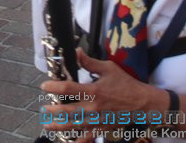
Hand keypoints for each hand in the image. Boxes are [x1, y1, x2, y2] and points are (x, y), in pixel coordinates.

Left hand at [40, 50, 162, 135]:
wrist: (142, 103)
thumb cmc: (126, 84)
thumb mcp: (108, 69)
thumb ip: (90, 62)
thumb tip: (77, 52)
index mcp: (94, 91)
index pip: (68, 89)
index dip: (53, 87)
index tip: (44, 86)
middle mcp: (93, 107)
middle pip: (66, 111)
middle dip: (52, 110)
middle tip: (44, 108)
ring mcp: (97, 120)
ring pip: (73, 125)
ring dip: (58, 126)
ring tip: (47, 125)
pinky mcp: (101, 129)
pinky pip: (87, 137)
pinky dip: (78, 140)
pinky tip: (69, 141)